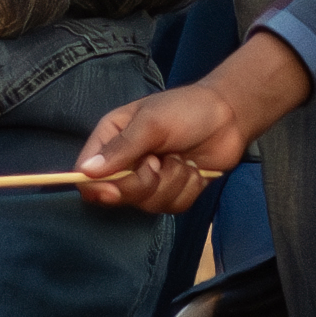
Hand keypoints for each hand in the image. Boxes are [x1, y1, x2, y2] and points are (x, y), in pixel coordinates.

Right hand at [78, 49, 299, 216]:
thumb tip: (86, 172)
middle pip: (117, 195)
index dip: (96, 188)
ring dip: (171, 183)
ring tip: (181, 158)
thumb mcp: (151, 123)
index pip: (87, 174)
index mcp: (111, 139)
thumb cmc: (186, 110)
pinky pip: (171, 207)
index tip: (113, 190)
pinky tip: (194, 169)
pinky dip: (186, 189)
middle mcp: (126, 162)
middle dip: (143, 183)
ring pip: (147, 204)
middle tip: (159, 162)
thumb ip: (121, 148)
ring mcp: (150, 179)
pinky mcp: (172, 191)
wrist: (229, 117)